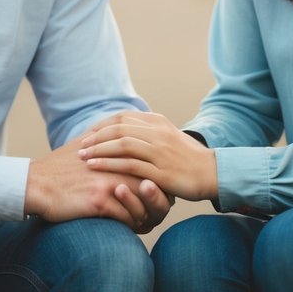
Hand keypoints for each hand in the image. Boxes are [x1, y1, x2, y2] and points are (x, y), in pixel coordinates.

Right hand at [24, 138, 171, 232]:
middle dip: (159, 204)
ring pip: (146, 206)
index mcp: (121, 151)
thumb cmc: (65, 169)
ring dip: (146, 218)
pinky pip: (129, 219)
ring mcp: (110, 182)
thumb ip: (111, 142)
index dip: (161, 185)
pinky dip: (132, 226)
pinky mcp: (100, 200)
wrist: (38, 184)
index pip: (155, 169)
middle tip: (154, 213)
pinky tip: (129, 228)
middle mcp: (119, 164)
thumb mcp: (90, 146)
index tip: (157, 196)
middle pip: (157, 188)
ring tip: (142, 222)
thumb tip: (128, 139)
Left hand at [79, 112, 217, 201]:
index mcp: (158, 123)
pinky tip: (95, 168)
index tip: (88, 134)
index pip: (123, 118)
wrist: (211, 173)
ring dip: (98, 150)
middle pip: (119, 128)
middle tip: (81, 145)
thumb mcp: (169, 137)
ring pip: (122, 144)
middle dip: (96, 137)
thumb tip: (128, 129)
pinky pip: (129, 164)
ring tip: (82, 156)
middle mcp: (158, 133)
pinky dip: (108, 164)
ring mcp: (160, 151)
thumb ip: (149, 132)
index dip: (103, 125)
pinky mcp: (160, 170)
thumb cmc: (188, 158)